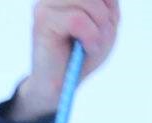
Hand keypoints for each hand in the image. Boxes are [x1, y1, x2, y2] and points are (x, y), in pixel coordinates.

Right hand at [10, 0, 118, 120]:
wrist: (59, 85)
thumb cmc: (81, 56)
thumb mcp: (106, 25)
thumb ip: (108, 4)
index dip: (108, 5)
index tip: (103, 24)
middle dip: (105, 16)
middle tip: (99, 37)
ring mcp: (46, 6)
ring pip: (88, 3)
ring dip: (98, 27)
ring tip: (92, 44)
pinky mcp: (42, 20)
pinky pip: (77, 19)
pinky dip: (89, 36)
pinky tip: (86, 48)